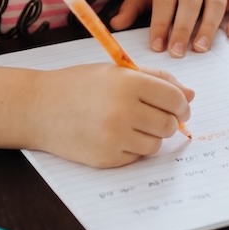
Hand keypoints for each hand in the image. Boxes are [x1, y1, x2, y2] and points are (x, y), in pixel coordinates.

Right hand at [32, 64, 192, 167]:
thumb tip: (190, 95)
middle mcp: (123, 110)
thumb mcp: (117, 71)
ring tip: (130, 123)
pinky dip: (132, 147)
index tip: (179, 106)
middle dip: (168, 121)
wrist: (38, 108)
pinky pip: (136, 156)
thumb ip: (156, 79)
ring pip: (156, 144)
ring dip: (150, 135)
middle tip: (155, 115)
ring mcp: (114, 137)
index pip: (174, 98)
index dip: (181, 104)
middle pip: (169, 124)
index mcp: (129, 83)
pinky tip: (114, 134)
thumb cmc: (80, 85)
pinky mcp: (106, 158)